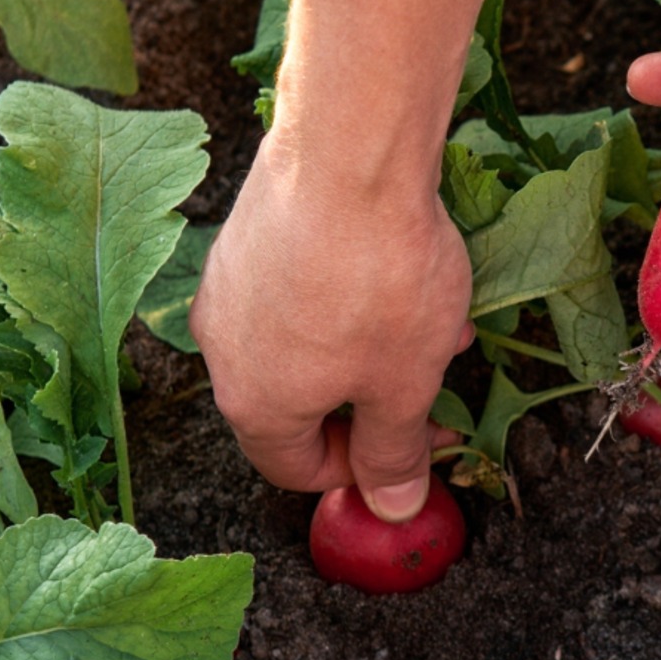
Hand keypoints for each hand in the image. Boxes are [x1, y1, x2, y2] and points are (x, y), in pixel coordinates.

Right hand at [189, 125, 474, 521]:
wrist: (349, 152)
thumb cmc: (377, 279)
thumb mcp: (404, 385)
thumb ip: (395, 454)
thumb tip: (391, 507)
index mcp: (254, 403)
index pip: (294, 469)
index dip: (360, 472)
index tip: (414, 449)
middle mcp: (224, 349)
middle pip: (299, 405)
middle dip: (375, 402)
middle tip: (434, 387)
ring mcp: (230, 285)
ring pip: (307, 342)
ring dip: (373, 347)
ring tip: (436, 323)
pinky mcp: (247, 233)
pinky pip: (300, 288)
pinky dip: (350, 297)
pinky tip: (406, 272)